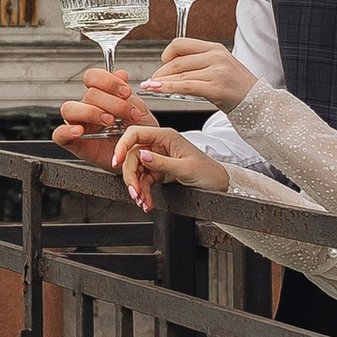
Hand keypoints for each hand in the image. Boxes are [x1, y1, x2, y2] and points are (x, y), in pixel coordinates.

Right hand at [55, 67, 145, 142]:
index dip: (108, 81)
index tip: (126, 91)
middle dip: (112, 102)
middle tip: (128, 114)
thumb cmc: (139, 134)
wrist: (142, 157)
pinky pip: (59, 134)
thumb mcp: (139, 110)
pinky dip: (67, 130)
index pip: (92, 77)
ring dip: (91, 112)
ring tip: (110, 122)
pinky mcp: (75, 144)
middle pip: (87, 94)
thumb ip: (126, 93)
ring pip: (69, 109)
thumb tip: (120, 73)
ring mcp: (79, 124)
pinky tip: (80, 131)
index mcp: (101, 96)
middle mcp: (88, 108)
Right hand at [110, 122, 230, 213]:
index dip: (122, 146)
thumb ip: (162, 162)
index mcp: (166, 136)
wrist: (219, 185)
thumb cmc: (208, 172)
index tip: (117, 161)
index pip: (135, 134)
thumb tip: (142, 156)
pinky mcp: (159, 170)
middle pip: (132, 156)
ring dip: (137, 187)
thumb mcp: (185, 168)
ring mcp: (158, 158)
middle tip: (135, 192)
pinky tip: (147, 201)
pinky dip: (143, 192)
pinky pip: (144, 180)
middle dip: (131, 176)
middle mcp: (159, 144)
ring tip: (142, 201)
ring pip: (136, 170)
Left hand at [134, 36, 253, 112]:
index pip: (180, 44)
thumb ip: (199, 63)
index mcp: (215, 48)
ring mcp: (217, 71)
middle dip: (160, 72)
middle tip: (153, 81)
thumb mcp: (220, 67)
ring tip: (152, 87)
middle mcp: (216, 56)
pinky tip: (159, 90)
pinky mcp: (216, 87)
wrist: (258, 103)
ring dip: (161, 82)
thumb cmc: (238, 88)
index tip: (161, 65)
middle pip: (177, 60)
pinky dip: (169, 88)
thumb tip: (172, 66)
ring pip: (179, 74)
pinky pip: (186, 86)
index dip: (166, 55)